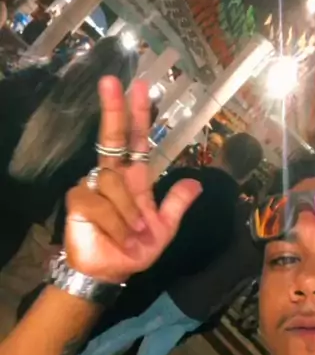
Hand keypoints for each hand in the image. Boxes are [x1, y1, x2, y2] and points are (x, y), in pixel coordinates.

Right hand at [65, 77, 200, 283]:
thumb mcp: (164, 229)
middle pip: (111, 136)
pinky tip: (118, 236)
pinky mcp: (79, 200)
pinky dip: (115, 223)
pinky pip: (100, 203)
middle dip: (113, 109)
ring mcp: (93, 186)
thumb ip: (177, 204)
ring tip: (133, 234)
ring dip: (129, 213)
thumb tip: (197, 183)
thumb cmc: (135, 249)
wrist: (111, 272)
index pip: (136, 140)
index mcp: (135, 179)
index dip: (138, 116)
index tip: (139, 89)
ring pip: (114, 183)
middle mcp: (113, 176)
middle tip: (111, 82)